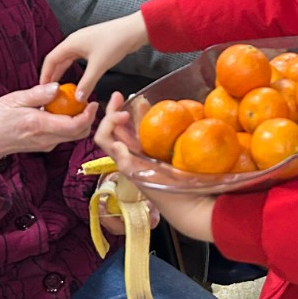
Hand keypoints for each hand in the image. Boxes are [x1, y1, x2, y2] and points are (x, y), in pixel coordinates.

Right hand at [0, 84, 98, 180]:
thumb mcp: (14, 99)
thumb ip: (38, 94)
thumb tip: (57, 87)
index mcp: (39, 125)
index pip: (75, 125)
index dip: (88, 114)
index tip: (91, 101)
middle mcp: (46, 138)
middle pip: (79, 133)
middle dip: (89, 118)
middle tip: (87, 101)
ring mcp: (45, 144)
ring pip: (72, 135)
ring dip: (79, 121)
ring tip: (75, 104)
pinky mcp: (44, 145)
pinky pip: (63, 136)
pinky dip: (68, 124)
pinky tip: (61, 111)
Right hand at [42, 12, 150, 99]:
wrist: (133, 30)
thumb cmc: (115, 42)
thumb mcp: (99, 66)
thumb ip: (87, 83)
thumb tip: (77, 98)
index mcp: (70, 43)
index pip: (50, 60)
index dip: (44, 75)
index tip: (41, 88)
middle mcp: (74, 42)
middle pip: (57, 60)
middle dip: (52, 75)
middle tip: (48, 91)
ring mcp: (83, 43)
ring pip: (67, 60)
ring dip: (63, 73)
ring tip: (60, 88)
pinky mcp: (92, 46)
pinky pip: (77, 59)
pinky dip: (74, 70)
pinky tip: (76, 79)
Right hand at [93, 94, 216, 243]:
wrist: (193, 203)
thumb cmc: (186, 176)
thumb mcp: (168, 144)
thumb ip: (155, 125)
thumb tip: (146, 102)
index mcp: (136, 150)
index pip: (116, 128)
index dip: (114, 110)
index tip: (122, 95)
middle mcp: (128, 157)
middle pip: (106, 132)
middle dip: (108, 112)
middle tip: (116, 97)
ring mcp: (128, 166)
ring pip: (105, 141)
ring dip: (109, 125)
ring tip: (121, 115)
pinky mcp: (134, 175)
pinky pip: (118, 159)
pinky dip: (117, 147)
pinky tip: (122, 141)